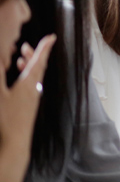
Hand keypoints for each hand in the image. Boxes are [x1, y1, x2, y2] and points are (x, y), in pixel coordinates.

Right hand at [0, 35, 55, 152]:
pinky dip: (26, 78)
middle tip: (26, 46)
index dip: (44, 48)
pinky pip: (31, 86)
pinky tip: (20, 81)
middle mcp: (34, 89)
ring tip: (20, 60)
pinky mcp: (29, 107)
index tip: (51, 37)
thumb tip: (1, 59)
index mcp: (28, 83)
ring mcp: (32, 99)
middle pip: (37, 67)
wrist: (15, 143)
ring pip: (34, 77)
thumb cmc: (6, 119)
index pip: (38, 61)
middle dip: (33, 55)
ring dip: (28, 66)